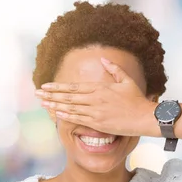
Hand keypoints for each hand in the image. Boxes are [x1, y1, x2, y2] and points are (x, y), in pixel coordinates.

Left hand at [35, 58, 157, 136]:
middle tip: (37, 93)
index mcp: (100, 88)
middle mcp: (95, 99)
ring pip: (71, 108)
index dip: (58, 86)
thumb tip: (103, 58)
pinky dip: (67, 116)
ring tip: (43, 103)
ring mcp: (96, 112)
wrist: (144, 117)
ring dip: (55, 105)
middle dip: (51, 95)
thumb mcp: (126, 81)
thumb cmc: (137, 100)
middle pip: (68, 96)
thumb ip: (114, 69)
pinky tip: (57, 114)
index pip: (74, 86)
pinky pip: (79, 119)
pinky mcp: (99, 123)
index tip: (46, 85)